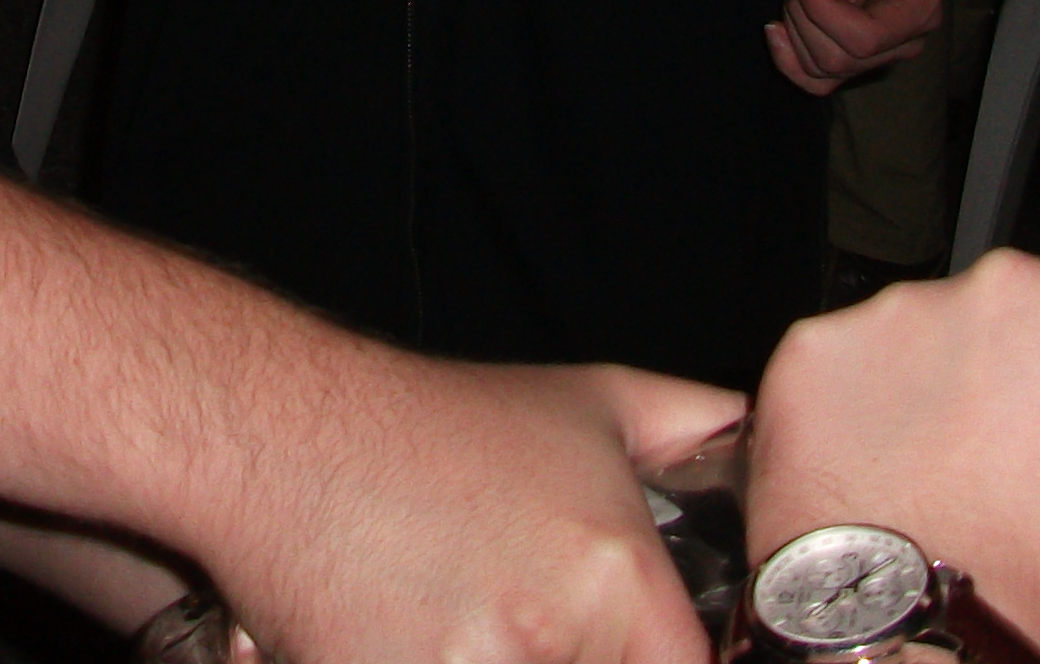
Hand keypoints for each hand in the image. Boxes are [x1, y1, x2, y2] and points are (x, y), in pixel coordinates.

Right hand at [215, 358, 742, 663]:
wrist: (282, 431)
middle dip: (567, 656)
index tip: (631, 648)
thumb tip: (757, 443)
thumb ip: (694, 430)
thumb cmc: (430, 424)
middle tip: (523, 621)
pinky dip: (426, 662)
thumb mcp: (588, 403)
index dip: (664, 663)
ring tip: (456, 621)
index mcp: (616, 577)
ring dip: (493, 658)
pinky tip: (415, 634)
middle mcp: (552, 637)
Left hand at [747, 254, 1039, 663]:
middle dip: (995, 382)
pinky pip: (830, 382)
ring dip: (916, 401)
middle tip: (994, 469)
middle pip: (998, 326)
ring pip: (909, 348)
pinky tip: (870, 487)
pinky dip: (841, 426)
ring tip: (926, 489)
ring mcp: (895, 316)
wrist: (944, 636)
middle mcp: (996, 292)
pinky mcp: (811, 353)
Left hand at [770, 0, 944, 94]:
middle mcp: (905, 40)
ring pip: (822, 70)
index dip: (821, 11)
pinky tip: (776, 29)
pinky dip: (789, 59)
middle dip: (804, 13)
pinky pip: (818, 78)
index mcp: (920, 6)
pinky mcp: (856, 51)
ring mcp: (881, 52)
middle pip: (838, 59)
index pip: (864, 38)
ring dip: (796, 26)